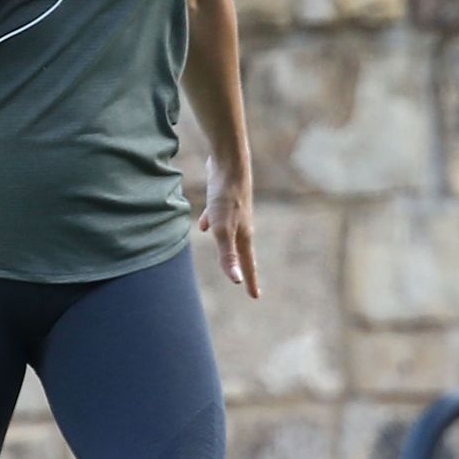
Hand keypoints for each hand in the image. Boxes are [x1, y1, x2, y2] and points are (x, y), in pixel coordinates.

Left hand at [198, 154, 260, 297]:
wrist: (229, 162)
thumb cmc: (226, 197)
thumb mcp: (223, 229)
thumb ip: (228, 255)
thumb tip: (235, 280)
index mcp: (243, 235)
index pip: (247, 265)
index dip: (250, 281)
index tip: (255, 296)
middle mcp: (242, 225)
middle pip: (241, 251)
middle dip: (242, 266)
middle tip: (245, 280)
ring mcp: (234, 211)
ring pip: (230, 234)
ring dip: (227, 247)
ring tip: (225, 258)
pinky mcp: (224, 199)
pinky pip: (218, 217)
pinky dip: (212, 223)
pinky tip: (203, 223)